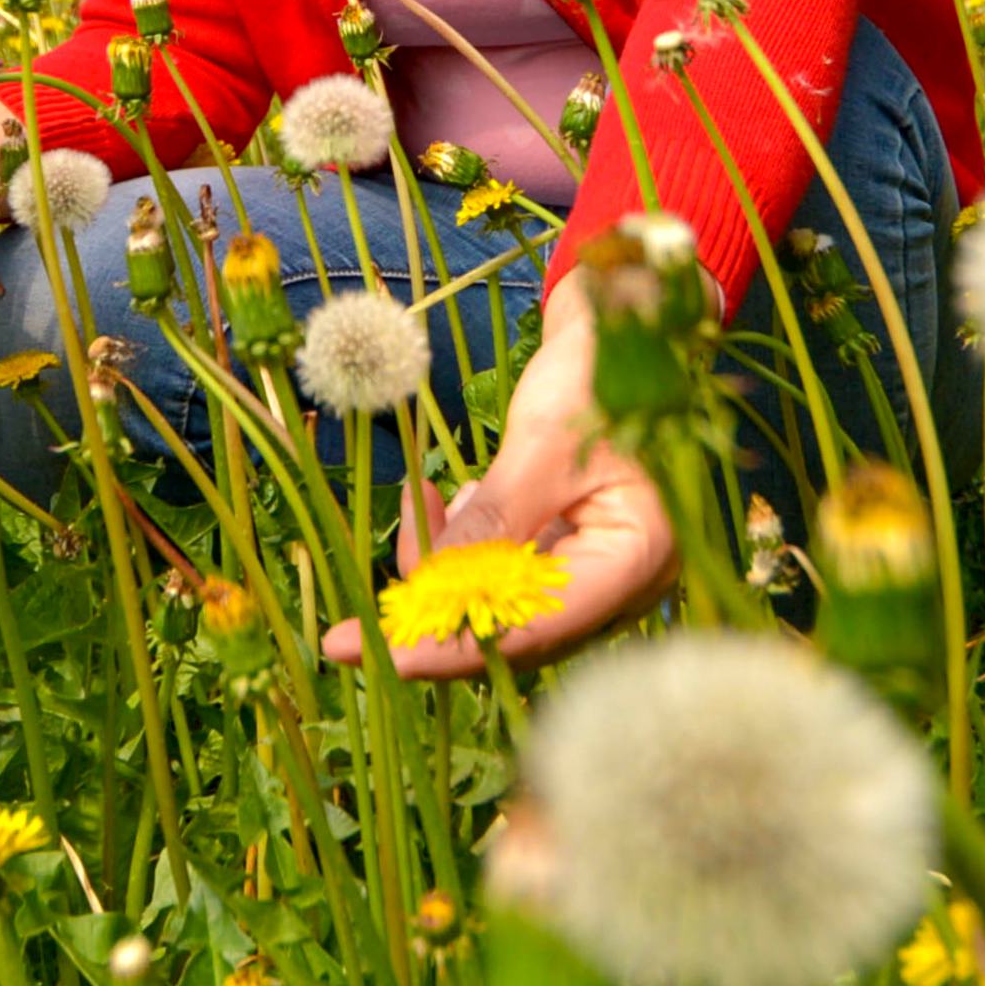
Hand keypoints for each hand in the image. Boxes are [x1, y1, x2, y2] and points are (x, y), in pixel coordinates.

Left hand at [321, 273, 677, 679]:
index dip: (450, 648)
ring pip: (500, 605)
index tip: (374, 656)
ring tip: (420, 502)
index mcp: (637, 560)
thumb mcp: (540, 443)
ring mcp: (599, 570)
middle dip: (434, 611)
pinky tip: (445, 502)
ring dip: (445, 569)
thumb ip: (492, 520)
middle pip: (514, 630)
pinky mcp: (572, 554)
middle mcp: (623, 582)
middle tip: (347, 622)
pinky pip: (504, 575)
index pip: (533, 631)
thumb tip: (427, 589)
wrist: (628, 330)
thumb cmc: (598, 374)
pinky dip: (464, 548)